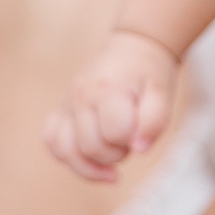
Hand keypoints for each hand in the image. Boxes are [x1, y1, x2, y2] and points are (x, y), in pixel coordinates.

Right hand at [44, 31, 178, 182]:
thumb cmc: (149, 75)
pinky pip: (52, 143)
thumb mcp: (162, 92)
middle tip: (132, 139)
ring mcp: (65, 104)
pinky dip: (70, 159)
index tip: (143, 131)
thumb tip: (139, 149)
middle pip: (91, 147)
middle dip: (117, 154)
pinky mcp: (59, 111)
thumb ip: (155, 120)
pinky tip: (93, 162)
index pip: (115, 134)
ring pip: (66, 152)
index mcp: (107, 90)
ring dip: (94, 163)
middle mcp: (80, 97)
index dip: (133, 141)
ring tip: (115, 153)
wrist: (132, 51)